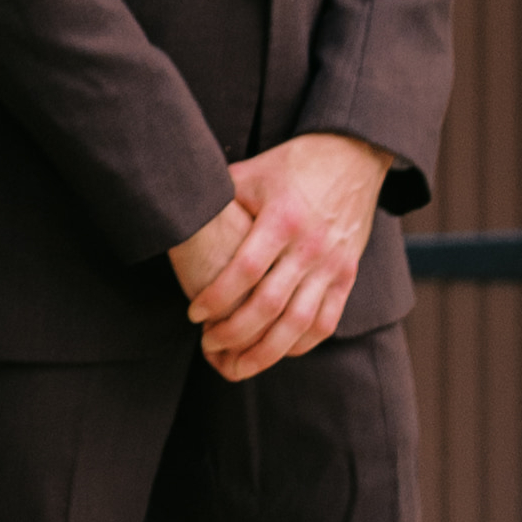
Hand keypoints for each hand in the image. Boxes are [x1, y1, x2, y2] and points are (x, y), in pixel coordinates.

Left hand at [169, 134, 391, 381]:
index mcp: (282, 220)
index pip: (245, 271)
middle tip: (208, 344)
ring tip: (236, 364)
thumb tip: (170, 212)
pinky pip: (326, 321)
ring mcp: (333, 264)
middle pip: (270, 306)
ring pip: (300, 324)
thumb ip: (216, 199)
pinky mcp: (348, 275)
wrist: (351, 156)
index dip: (216, 298)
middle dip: (234, 333)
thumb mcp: (248, 175)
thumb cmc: (288, 166)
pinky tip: (276, 352)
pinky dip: (301, 344)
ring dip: (266, 351)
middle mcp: (310, 247)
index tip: (193, 315)